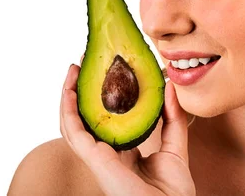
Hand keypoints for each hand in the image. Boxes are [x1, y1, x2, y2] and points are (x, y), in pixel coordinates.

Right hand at [60, 59, 195, 195]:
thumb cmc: (173, 192)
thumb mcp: (177, 146)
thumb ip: (173, 116)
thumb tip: (169, 85)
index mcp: (123, 151)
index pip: (106, 119)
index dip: (102, 96)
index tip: (107, 71)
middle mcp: (107, 153)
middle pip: (86, 118)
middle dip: (82, 90)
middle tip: (86, 62)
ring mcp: (99, 157)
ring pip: (73, 123)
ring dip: (69, 95)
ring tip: (73, 69)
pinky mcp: (96, 160)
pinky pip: (75, 132)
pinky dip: (68, 110)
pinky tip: (69, 90)